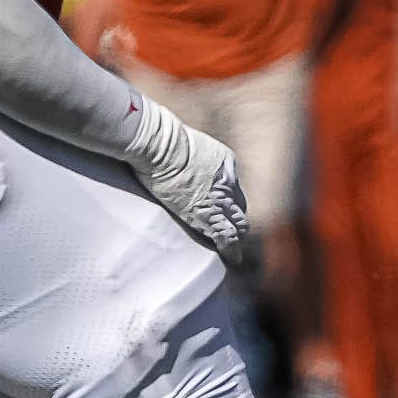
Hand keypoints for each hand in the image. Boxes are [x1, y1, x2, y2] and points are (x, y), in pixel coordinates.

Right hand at [127, 97, 256, 266]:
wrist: (158, 144)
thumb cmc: (160, 138)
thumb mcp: (186, 142)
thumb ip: (191, 155)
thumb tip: (174, 159)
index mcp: (225, 162)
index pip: (233, 188)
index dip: (229, 202)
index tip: (225, 210)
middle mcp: (228, 181)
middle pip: (238, 208)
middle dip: (236, 221)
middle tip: (234, 235)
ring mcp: (219, 198)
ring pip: (236, 224)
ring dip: (236, 238)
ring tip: (235, 252)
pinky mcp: (206, 214)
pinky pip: (226, 236)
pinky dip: (231, 249)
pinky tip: (233, 258)